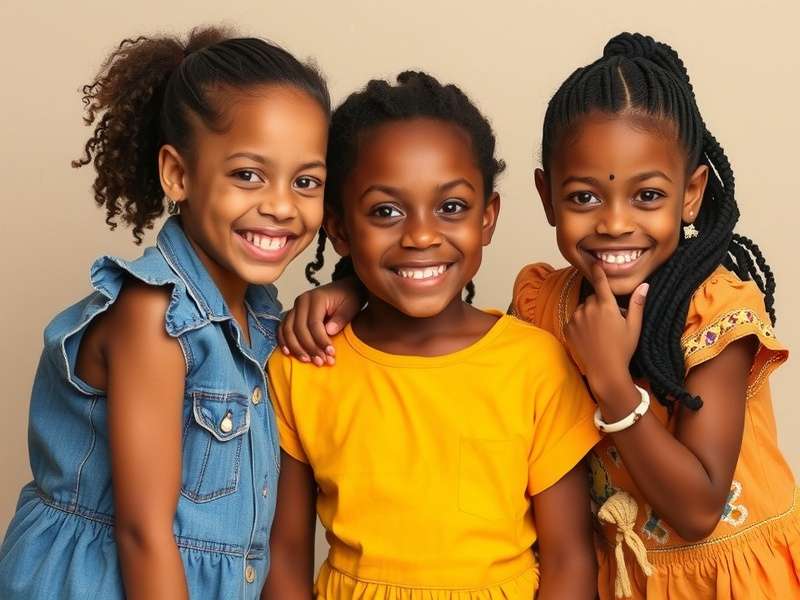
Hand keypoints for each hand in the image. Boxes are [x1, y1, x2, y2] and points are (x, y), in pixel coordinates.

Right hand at [277, 278, 362, 365]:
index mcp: (316, 298)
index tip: (331, 354)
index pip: (314, 323)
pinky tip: (289, 353)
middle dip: (310, 348)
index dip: (321, 341)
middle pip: (299, 329)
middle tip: (321, 361)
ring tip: (308, 361)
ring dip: (296, 348)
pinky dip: (284, 342)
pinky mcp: (292, 314)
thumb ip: (341, 318)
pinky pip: (282, 329)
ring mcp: (295, 307)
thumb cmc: (349, 297)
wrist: (345, 288)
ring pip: (288, 330)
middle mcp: (301, 301)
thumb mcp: (351, 306)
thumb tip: (329, 331)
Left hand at [564, 262, 648, 390]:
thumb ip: (637, 304)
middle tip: (610, 322)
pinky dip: (580, 324)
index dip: (598, 271)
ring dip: (589, 314)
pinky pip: (574, 320)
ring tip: (599, 332)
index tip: (594, 262)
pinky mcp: (568, 328)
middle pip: (593, 298)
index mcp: (606, 306)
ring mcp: (576, 318)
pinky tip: (589, 337)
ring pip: (583, 309)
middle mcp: (588, 308)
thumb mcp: (634, 326)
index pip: (601, 282)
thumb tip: (644, 285)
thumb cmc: (623, 349)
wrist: (605, 370)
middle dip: (600, 305)